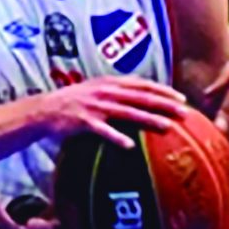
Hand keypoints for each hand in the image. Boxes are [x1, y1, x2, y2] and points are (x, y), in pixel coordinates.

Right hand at [40, 76, 185, 147]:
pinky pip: (102, 130)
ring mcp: (95, 106)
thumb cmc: (75, 103)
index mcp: (110, 83)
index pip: (142, 84)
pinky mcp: (83, 121)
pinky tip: (129, 145)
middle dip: (164, 104)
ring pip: (127, 112)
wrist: (44, 110)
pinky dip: (116, 137)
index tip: (182, 99)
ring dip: (148, 119)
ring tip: (167, 127)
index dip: (163, 90)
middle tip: (184, 113)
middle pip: (141, 97)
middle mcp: (105, 92)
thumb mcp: (97, 91)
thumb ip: (119, 92)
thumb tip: (143, 97)